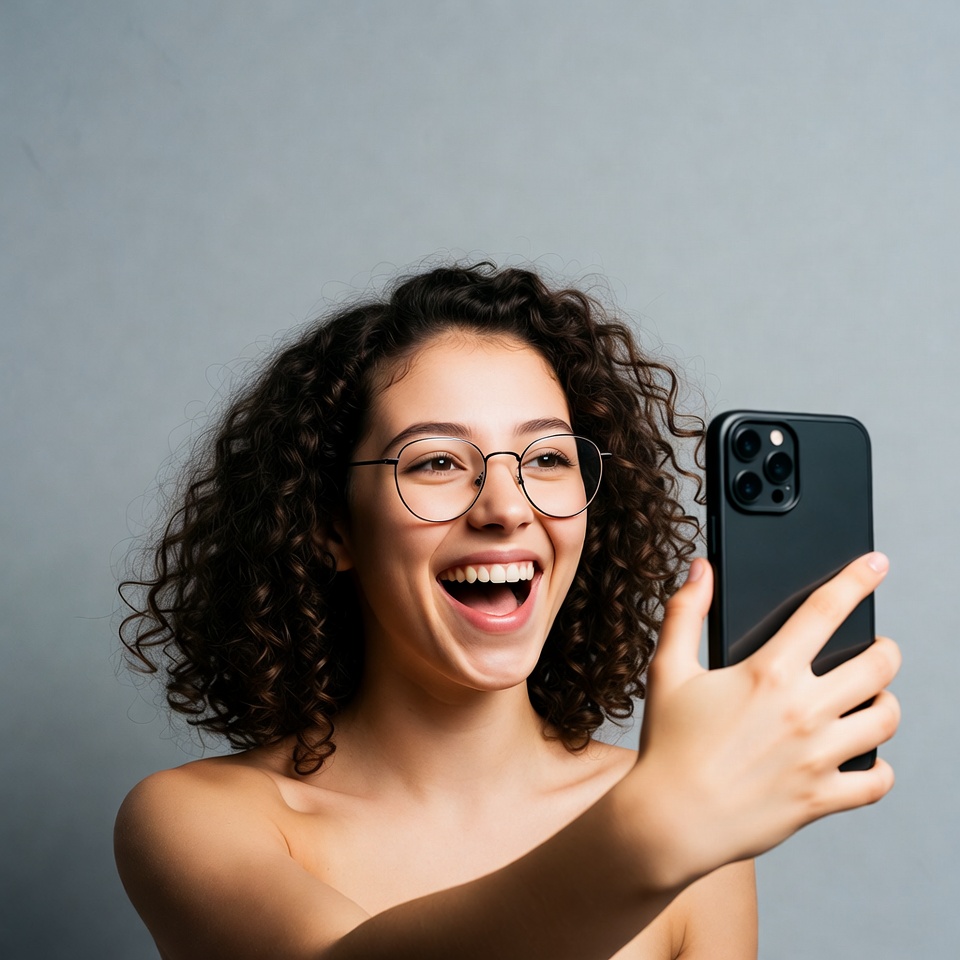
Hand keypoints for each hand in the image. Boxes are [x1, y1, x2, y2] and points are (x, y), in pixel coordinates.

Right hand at [633, 553, 900, 883]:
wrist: (669, 819)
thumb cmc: (667, 744)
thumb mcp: (667, 669)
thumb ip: (685, 613)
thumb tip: (700, 569)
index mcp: (768, 673)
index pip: (826, 611)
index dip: (857, 579)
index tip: (875, 564)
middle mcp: (803, 711)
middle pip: (878, 665)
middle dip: (884, 649)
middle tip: (876, 648)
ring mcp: (818, 756)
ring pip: (887, 719)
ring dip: (887, 702)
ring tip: (873, 699)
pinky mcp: (822, 797)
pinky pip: (877, 780)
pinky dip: (880, 767)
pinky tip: (864, 756)